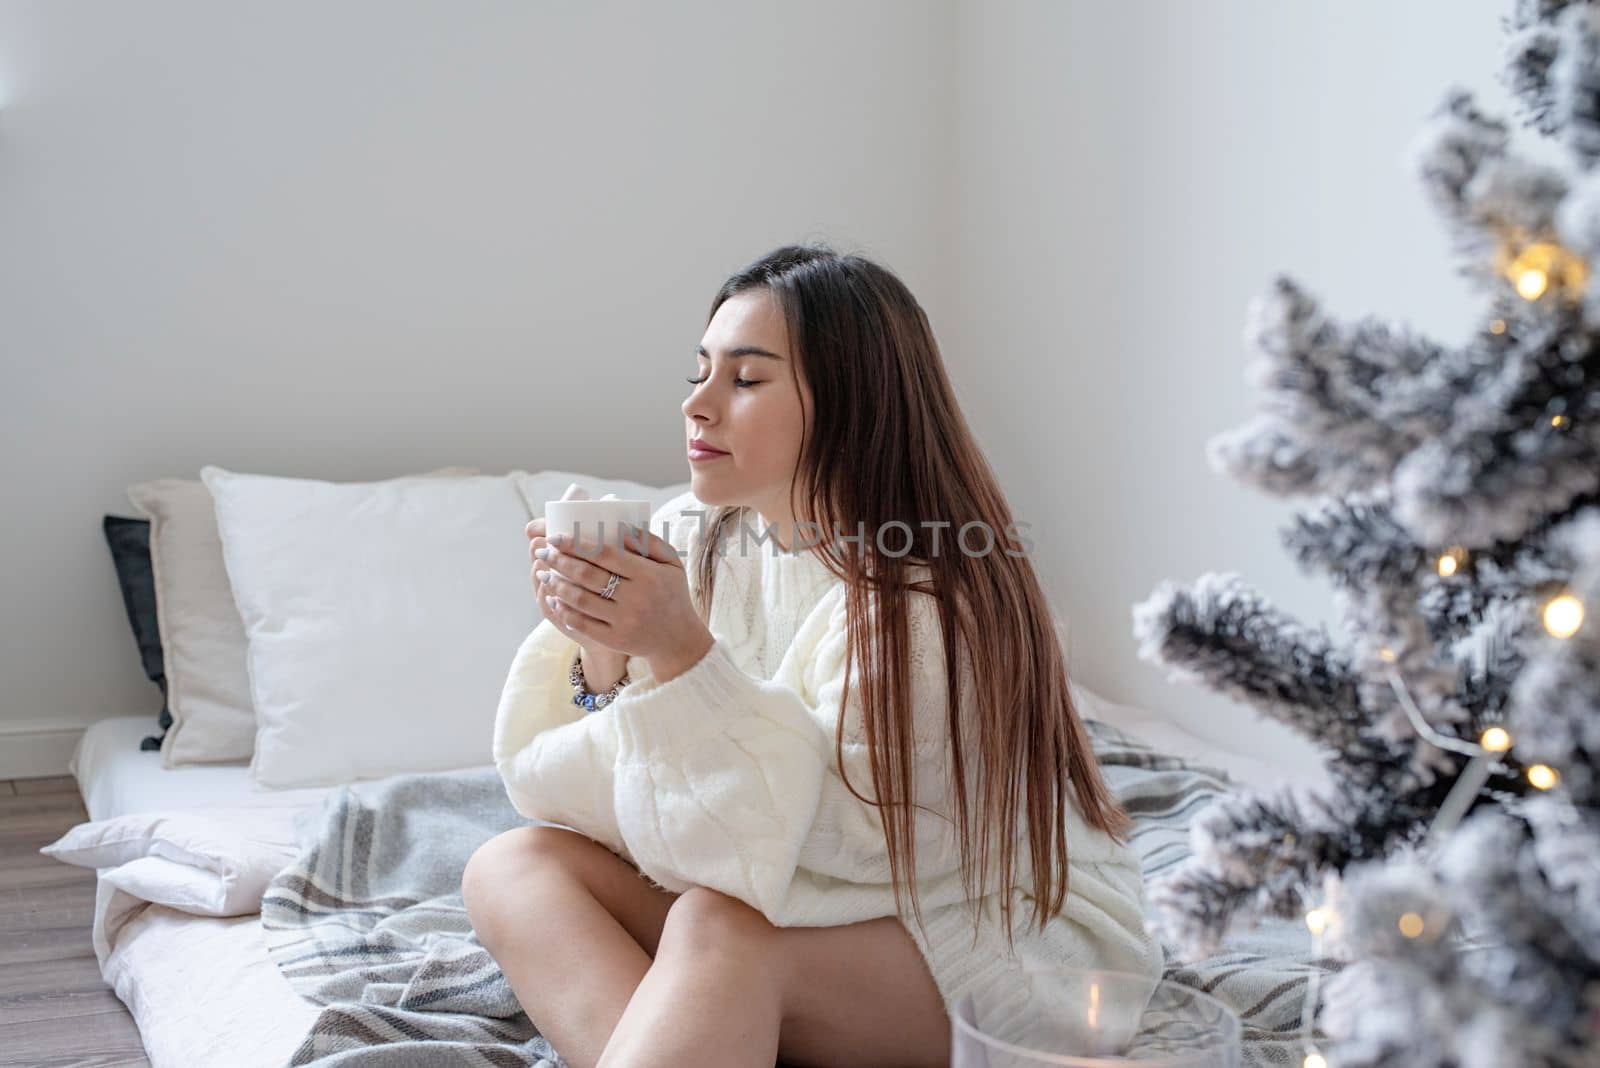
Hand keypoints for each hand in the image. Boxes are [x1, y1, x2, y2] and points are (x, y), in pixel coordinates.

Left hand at [530, 519, 712, 670]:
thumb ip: (649, 541)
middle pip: (587, 575)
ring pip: (580, 600)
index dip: (576, 544)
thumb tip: (620, 525)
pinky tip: (552, 598)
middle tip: (543, 551)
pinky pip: (582, 623)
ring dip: (556, 584)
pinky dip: (563, 610)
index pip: (604, 554)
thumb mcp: (672, 563)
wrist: (678, 640)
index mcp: (648, 575)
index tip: (556, 537)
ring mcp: (624, 621)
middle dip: (559, 561)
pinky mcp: (615, 640)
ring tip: (542, 572)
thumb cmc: (672, 594)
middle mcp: (636, 598)